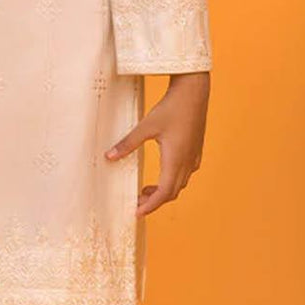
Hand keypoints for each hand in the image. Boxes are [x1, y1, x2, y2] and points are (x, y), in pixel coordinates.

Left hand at [104, 71, 208, 215]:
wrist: (194, 92)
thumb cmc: (171, 107)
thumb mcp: (146, 125)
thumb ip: (127, 143)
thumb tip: (108, 157)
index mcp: (175, 159)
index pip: (163, 193)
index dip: (150, 205)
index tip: (136, 213)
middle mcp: (187, 162)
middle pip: (172, 192)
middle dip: (154, 201)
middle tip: (136, 202)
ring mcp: (193, 156)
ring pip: (180, 184)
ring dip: (164, 191)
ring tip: (145, 189)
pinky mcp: (196, 149)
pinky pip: (186, 173)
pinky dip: (173, 180)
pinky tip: (163, 172)